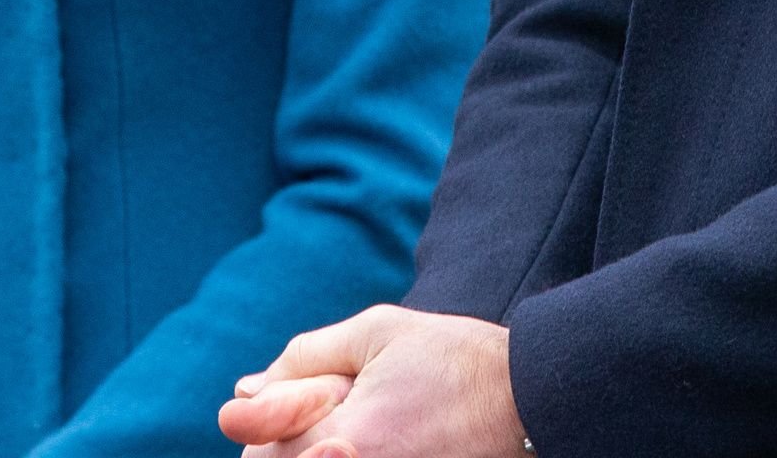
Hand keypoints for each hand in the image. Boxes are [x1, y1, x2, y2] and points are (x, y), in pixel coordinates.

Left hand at [217, 306, 526, 457]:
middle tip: (331, 404)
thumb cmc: (456, 359)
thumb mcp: (377, 332)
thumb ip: (303, 358)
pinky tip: (367, 439)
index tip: (276, 399)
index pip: (262, 449)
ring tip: (355, 423)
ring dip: (312, 449)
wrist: (531, 401)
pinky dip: (340, 454)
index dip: (262, 420)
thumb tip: (245, 390)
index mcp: (351, 438)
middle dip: (284, 439)